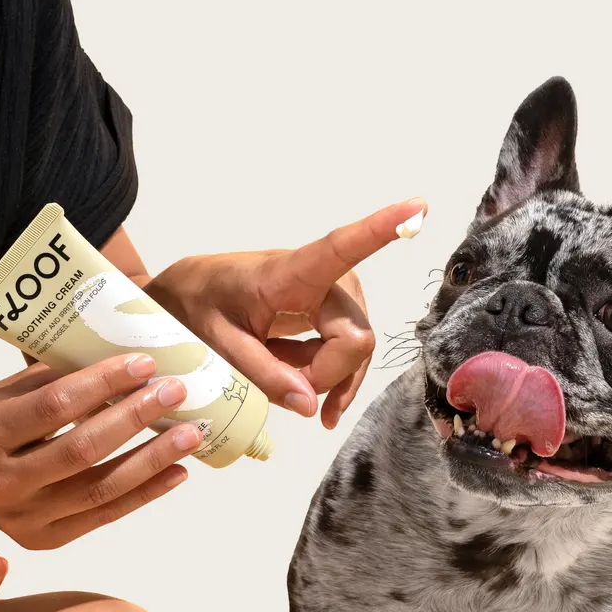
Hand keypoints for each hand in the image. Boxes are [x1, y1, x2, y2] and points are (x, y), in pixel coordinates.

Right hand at [0, 354, 203, 547]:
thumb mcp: (6, 392)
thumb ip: (55, 378)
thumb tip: (122, 357)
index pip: (55, 406)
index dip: (103, 383)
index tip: (144, 363)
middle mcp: (4, 481)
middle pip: (81, 449)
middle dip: (134, 417)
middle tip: (175, 391)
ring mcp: (26, 517)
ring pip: (100, 488)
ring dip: (152, 459)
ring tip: (190, 433)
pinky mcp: (47, 539)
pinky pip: (105, 514)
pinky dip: (146, 492)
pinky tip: (177, 471)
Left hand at [144, 197, 426, 428]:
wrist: (194, 292)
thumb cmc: (203, 305)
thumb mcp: (220, 344)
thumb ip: (262, 374)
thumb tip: (310, 405)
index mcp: (291, 273)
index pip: (341, 246)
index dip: (381, 228)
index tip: (416, 206)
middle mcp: (324, 276)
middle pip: (354, 337)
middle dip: (326, 375)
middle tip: (286, 391)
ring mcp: (334, 294)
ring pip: (356, 348)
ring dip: (327, 377)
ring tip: (288, 388)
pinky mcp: (335, 309)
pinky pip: (349, 350)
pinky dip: (331, 377)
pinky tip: (310, 396)